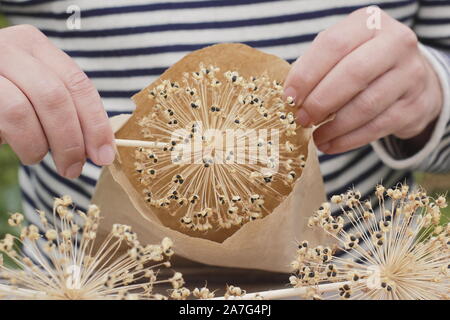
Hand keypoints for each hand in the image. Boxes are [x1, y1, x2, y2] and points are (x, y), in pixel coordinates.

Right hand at [0, 25, 113, 177]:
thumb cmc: (6, 98)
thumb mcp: (37, 94)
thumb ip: (67, 110)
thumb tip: (101, 149)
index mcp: (34, 44)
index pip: (78, 83)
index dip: (96, 123)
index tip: (105, 155)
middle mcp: (9, 48)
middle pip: (54, 97)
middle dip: (71, 140)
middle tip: (74, 169)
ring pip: (22, 111)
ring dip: (39, 145)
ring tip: (37, 158)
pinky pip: (2, 122)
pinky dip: (19, 143)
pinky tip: (22, 150)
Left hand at [284, 7, 442, 153]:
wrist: (411, 80)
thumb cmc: (362, 65)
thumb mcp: (341, 54)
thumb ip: (316, 68)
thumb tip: (291, 99)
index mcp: (369, 23)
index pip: (334, 44)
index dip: (307, 74)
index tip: (289, 98)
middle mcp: (396, 43)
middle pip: (353, 74)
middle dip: (321, 101)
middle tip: (302, 119)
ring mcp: (411, 74)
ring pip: (366, 105)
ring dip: (334, 127)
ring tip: (315, 137)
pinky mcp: (414, 105)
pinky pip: (377, 127)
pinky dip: (348, 140)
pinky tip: (331, 145)